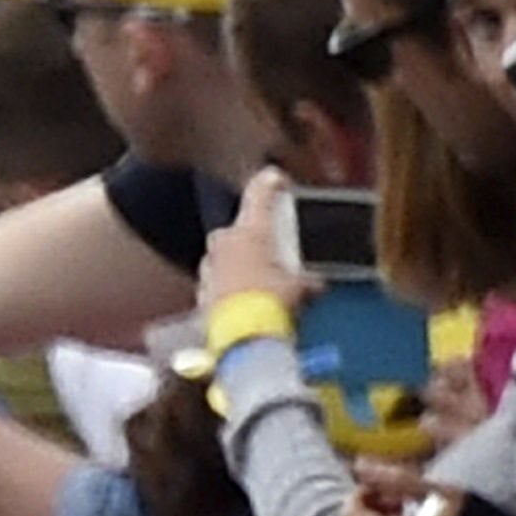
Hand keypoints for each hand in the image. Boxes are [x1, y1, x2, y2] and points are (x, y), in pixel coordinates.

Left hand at [197, 168, 307, 317]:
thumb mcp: (299, 288)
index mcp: (251, 231)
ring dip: (242, 264)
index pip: (260, 193)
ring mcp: (209, 266)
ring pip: (226, 256)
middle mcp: (225, 243)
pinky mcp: (201, 289)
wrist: (241, 338)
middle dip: (257, 239)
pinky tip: (246, 299)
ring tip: (263, 282)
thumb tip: (314, 285)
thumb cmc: (271, 305)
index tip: (275, 177)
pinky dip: (230, 285)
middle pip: (241, 229)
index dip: (270, 182)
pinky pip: (218, 279)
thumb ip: (306, 280)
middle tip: (275, 252)